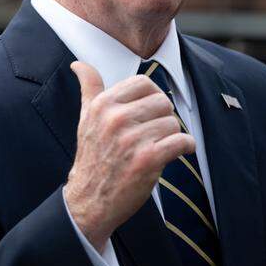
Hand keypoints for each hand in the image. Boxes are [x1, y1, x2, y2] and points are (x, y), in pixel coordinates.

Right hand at [63, 60, 194, 250]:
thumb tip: (78, 64)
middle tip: (156, 133)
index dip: (152, 97)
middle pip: (162, 102)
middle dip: (164, 118)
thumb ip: (88, 88)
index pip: (143, 83)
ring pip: (173, 122)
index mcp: (102, 105)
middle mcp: (115, 118)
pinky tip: (180, 151)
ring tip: (161, 146)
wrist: (89, 201)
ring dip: (173, 136)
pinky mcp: (148, 159)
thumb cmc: (92, 158)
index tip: (150, 112)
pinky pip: (181, 141)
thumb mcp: (85, 118)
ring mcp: (132, 139)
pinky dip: (186, 146)